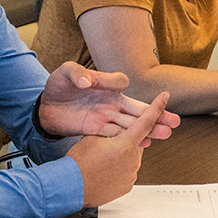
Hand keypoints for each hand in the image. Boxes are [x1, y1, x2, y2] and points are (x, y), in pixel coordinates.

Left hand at [39, 61, 178, 144]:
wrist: (44, 107)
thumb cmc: (58, 85)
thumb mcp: (66, 73)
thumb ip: (77, 74)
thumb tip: (87, 82)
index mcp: (104, 85)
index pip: (120, 82)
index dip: (120, 84)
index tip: (122, 87)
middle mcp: (109, 101)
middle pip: (136, 108)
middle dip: (156, 114)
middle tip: (174, 121)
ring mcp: (104, 116)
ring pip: (130, 124)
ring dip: (148, 129)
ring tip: (165, 134)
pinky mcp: (96, 129)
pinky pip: (115, 135)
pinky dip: (130, 139)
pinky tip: (145, 144)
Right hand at [66, 91, 169, 206]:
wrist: (71, 187)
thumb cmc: (79, 162)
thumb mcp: (92, 137)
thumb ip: (109, 130)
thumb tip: (116, 129)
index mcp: (125, 144)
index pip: (146, 121)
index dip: (157, 107)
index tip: (165, 97)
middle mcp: (132, 159)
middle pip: (138, 141)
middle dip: (128, 138)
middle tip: (110, 142)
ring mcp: (131, 174)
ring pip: (133, 157)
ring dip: (122, 154)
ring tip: (103, 158)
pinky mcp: (127, 185)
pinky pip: (128, 171)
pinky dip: (120, 168)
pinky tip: (105, 169)